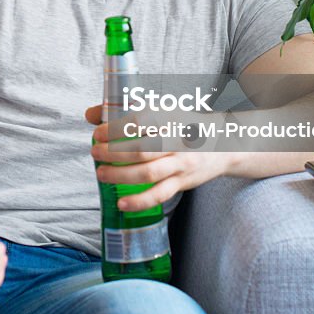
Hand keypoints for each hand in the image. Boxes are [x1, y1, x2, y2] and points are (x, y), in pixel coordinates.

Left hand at [87, 104, 236, 211]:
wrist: (223, 143)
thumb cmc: (182, 125)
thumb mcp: (161, 111)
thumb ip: (124, 111)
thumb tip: (89, 114)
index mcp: (170, 118)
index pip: (140, 121)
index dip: (115, 128)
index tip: (97, 133)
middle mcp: (176, 140)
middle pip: (141, 149)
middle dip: (113, 153)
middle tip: (94, 152)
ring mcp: (181, 163)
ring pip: (148, 173)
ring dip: (120, 176)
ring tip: (101, 174)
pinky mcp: (182, 182)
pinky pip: (159, 195)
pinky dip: (139, 201)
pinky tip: (122, 203)